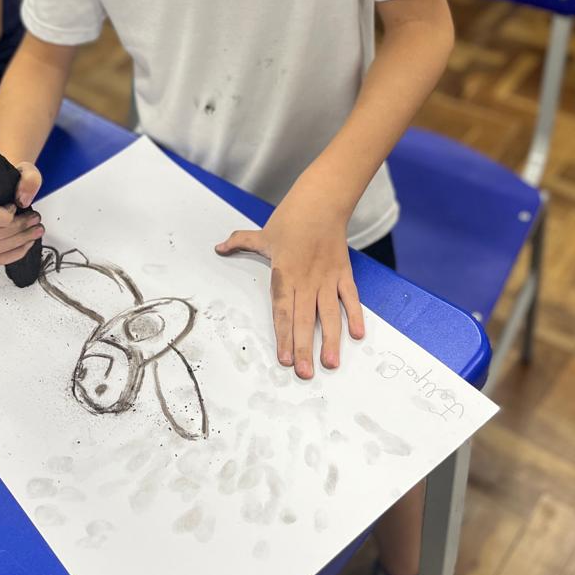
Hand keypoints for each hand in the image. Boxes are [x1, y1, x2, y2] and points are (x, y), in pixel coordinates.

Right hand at [0, 162, 43, 264]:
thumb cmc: (3, 179)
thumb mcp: (22, 169)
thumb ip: (29, 178)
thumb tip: (24, 200)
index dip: (6, 217)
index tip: (18, 207)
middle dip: (18, 231)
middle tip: (36, 223)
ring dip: (17, 244)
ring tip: (34, 233)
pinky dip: (10, 255)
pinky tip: (24, 245)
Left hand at [215, 172, 364, 379]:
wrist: (322, 200)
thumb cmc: (291, 218)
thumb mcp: (262, 233)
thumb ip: (240, 243)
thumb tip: (218, 248)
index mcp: (284, 273)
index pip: (282, 310)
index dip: (283, 335)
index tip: (284, 359)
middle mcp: (306, 280)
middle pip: (304, 318)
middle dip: (304, 347)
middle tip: (305, 373)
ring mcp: (327, 277)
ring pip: (328, 314)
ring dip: (330, 339)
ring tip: (330, 363)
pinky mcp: (344, 273)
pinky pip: (350, 298)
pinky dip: (355, 315)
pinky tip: (356, 336)